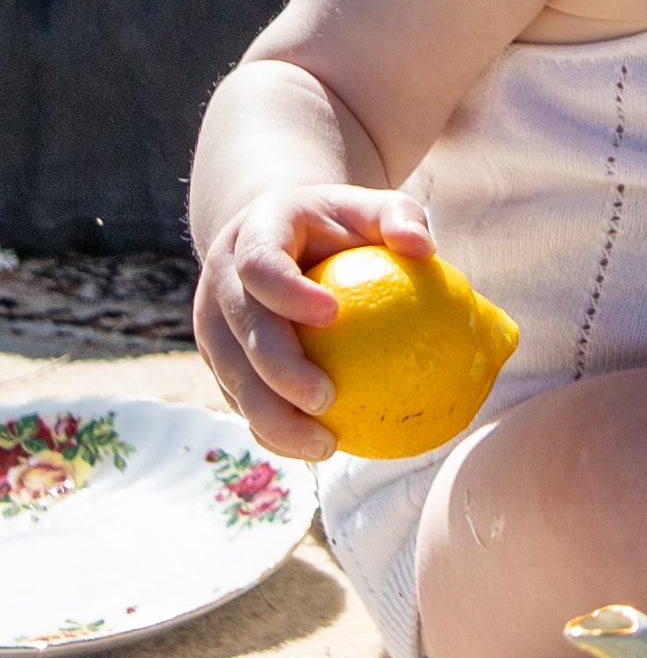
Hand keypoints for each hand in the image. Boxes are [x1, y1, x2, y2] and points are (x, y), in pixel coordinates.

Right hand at [192, 188, 434, 461]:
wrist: (279, 234)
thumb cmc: (344, 225)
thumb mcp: (373, 208)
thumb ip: (399, 218)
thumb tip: (424, 248)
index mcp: (255, 233)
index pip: (261, 264)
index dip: (287, 292)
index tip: (332, 314)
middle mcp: (221, 279)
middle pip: (240, 331)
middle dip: (277, 371)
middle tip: (326, 399)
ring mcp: (212, 321)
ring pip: (231, 376)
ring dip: (270, 417)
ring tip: (323, 445)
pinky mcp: (218, 357)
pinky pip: (239, 398)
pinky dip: (269, 427)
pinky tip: (311, 449)